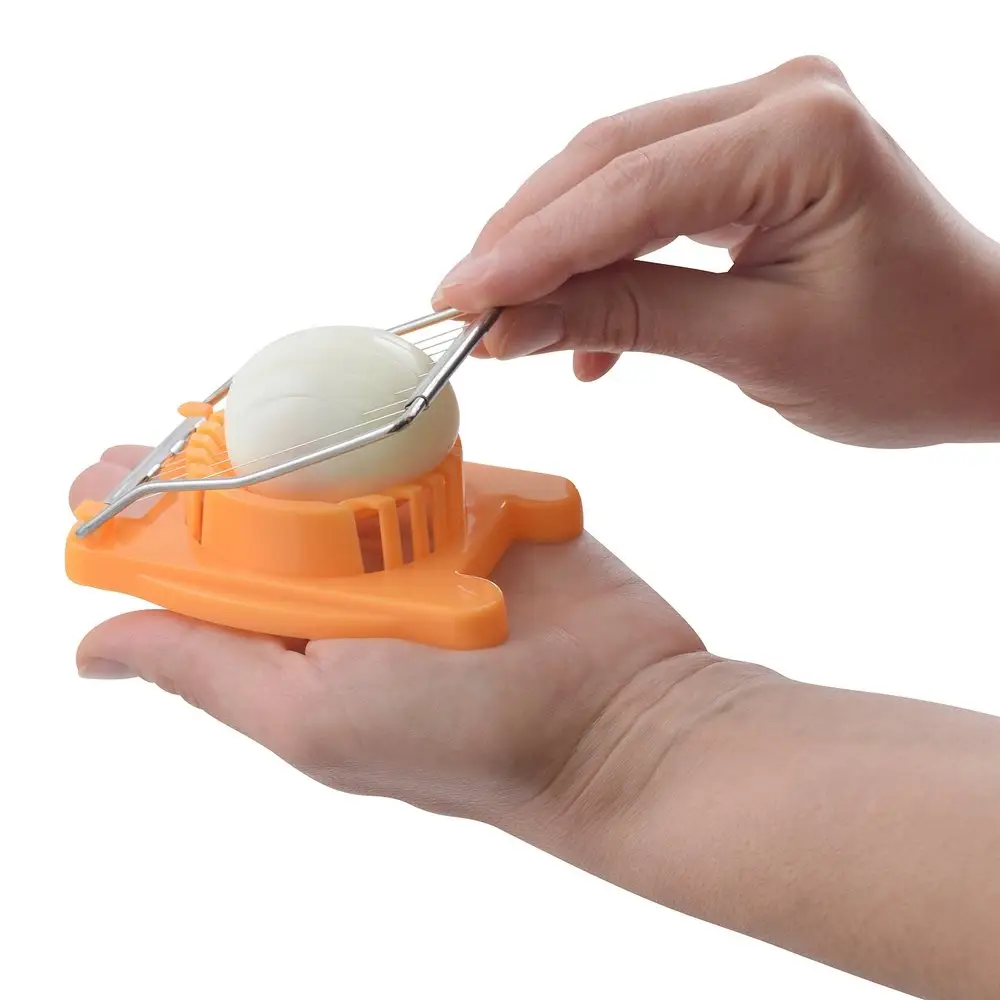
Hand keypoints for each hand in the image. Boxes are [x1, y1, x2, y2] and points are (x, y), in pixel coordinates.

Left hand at [70, 445, 719, 822]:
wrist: (623, 712)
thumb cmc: (470, 740)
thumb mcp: (316, 717)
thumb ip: (207, 672)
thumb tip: (95, 650)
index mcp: (298, 642)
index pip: (199, 575)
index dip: (147, 522)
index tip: (108, 472)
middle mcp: (350, 593)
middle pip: (266, 507)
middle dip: (220, 458)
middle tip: (189, 412)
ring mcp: (416, 544)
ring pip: (345, 466)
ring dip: (306, 427)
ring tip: (261, 384)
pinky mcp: (480, 509)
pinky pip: (427, 450)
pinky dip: (399, 420)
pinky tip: (359, 386)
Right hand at [433, 55, 999, 446]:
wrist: (982, 353)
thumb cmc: (907, 358)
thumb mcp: (758, 347)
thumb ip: (629, 320)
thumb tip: (513, 325)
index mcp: (801, 137)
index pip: (629, 189)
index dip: (532, 249)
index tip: (459, 299)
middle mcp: (781, 100)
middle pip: (609, 160)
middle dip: (528, 237)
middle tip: (463, 305)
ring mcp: (767, 118)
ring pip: (618, 173)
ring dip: (557, 247)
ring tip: (507, 318)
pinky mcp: (754, 153)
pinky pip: (651, 194)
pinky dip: (606, 256)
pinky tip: (585, 328)